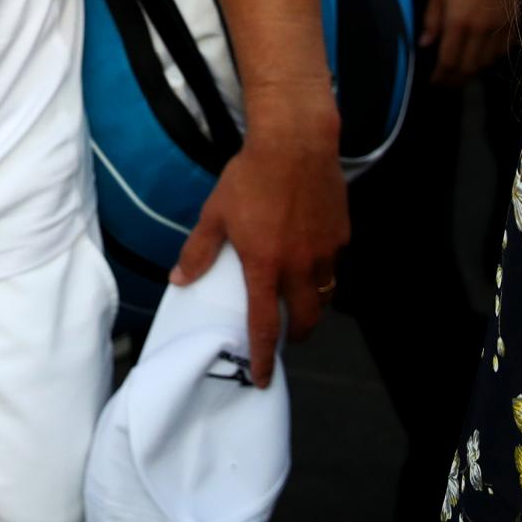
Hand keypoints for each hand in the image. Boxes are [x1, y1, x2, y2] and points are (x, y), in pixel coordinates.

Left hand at [174, 116, 348, 386]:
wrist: (295, 143)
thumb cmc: (250, 177)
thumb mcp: (216, 213)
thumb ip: (199, 251)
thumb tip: (179, 280)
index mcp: (265, 266)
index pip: (265, 326)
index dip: (265, 356)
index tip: (265, 377)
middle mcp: (299, 267)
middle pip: (306, 320)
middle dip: (296, 335)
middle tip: (285, 334)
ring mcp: (325, 252)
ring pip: (324, 295)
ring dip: (311, 305)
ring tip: (298, 299)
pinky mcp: (342, 234)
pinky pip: (334, 264)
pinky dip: (323, 270)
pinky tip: (311, 256)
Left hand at [421, 0, 517, 85]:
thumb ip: (431, 20)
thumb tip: (425, 44)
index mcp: (458, 21)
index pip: (449, 60)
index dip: (441, 76)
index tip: (434, 82)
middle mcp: (481, 30)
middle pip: (469, 67)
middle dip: (456, 79)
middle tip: (447, 82)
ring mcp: (501, 28)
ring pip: (488, 62)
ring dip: (473, 70)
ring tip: (462, 71)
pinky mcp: (516, 24)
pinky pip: (504, 51)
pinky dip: (492, 58)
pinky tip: (482, 55)